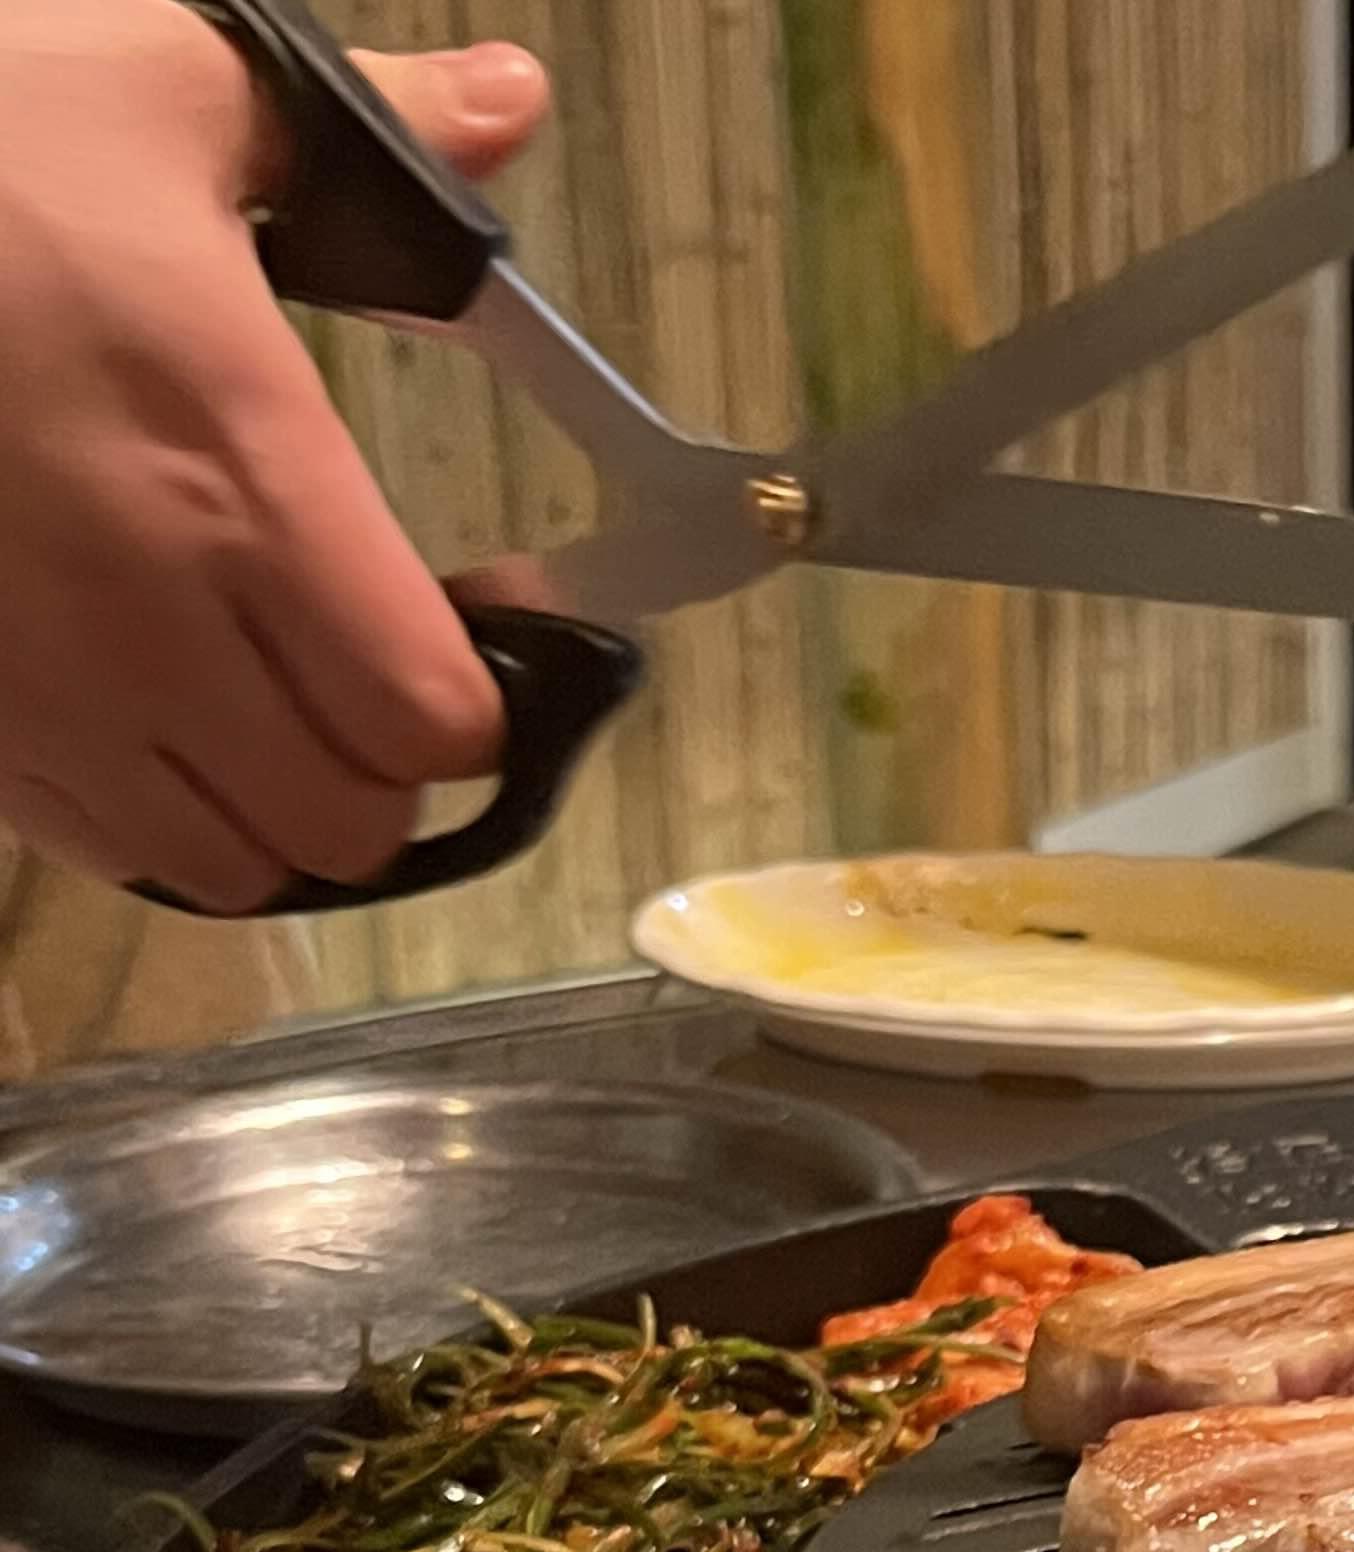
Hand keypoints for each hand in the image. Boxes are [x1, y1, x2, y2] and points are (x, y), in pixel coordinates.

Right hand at [0, 0, 548, 909]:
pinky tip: (154, 721)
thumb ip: (374, 134)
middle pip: (353, 820)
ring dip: (276, 809)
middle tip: (371, 674)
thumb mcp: (160, 87)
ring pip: (234, 865)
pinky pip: (104, 851)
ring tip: (268, 709)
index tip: (477, 628)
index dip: (482, 698)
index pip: (437, 715)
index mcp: (241, 470)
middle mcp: (149, 611)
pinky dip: (158, 821)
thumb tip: (509, 100)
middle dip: (389, 767)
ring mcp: (38, 686)